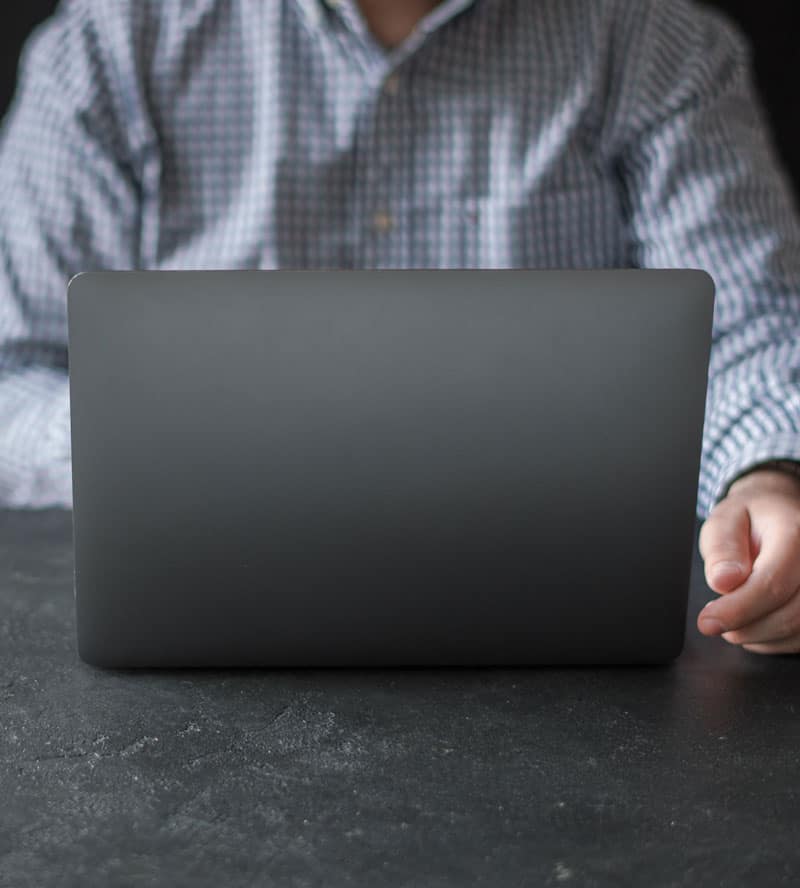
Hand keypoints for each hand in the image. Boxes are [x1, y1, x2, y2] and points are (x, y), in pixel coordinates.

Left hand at [698, 468, 799, 654]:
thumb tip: (724, 582)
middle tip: (714, 621)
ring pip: (798, 631)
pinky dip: (773, 640)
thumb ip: (723, 548)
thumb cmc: (752, 516)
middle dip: (746, 627)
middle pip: (790, 615)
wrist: (780, 511)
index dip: (737, 610)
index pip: (772, 584)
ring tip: (733, 617)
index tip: (707, 622)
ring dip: (758, 636)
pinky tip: (754, 622)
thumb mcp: (726, 519)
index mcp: (796, 534)